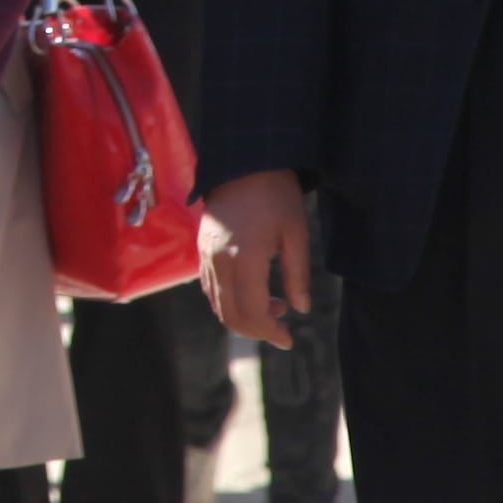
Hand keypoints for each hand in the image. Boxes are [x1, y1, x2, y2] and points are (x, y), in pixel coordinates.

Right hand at [201, 166, 313, 347]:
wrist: (243, 162)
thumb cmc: (276, 195)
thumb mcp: (296, 233)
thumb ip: (298, 274)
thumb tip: (300, 310)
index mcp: (245, 258)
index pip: (252, 312)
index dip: (270, 332)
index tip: (289, 339)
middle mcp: (219, 261)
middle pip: (230, 315)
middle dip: (256, 331)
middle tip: (282, 331)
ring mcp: (206, 256)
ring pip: (218, 305)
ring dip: (243, 317)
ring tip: (275, 308)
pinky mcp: (202, 250)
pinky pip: (211, 289)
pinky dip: (229, 302)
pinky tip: (254, 294)